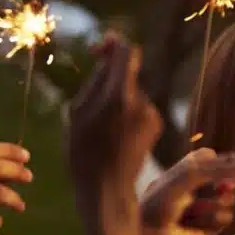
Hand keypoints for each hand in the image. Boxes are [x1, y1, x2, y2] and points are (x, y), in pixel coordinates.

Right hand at [67, 33, 161, 203]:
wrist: (107, 190)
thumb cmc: (84, 152)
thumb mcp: (78, 111)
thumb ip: (96, 77)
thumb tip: (110, 53)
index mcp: (119, 96)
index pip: (126, 52)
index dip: (113, 45)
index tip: (100, 49)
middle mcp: (141, 102)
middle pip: (127, 74)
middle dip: (109, 80)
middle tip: (91, 105)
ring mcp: (152, 114)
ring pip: (131, 92)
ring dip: (116, 100)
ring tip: (101, 128)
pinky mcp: (156, 125)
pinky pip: (138, 108)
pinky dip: (126, 114)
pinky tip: (115, 136)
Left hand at [140, 148, 234, 234]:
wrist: (150, 233)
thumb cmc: (161, 200)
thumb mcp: (189, 175)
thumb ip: (218, 168)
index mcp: (196, 164)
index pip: (227, 158)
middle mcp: (205, 183)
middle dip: (231, 183)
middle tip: (221, 188)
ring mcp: (210, 204)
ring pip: (230, 200)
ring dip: (211, 205)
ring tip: (191, 210)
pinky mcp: (213, 224)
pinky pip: (226, 218)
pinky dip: (209, 220)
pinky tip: (192, 224)